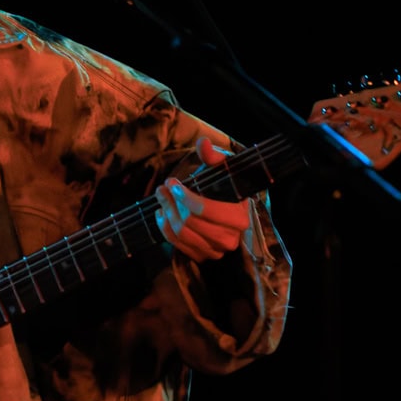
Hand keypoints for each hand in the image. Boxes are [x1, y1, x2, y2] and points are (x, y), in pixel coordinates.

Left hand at [155, 132, 251, 260]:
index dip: (184, 197)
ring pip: (182, 234)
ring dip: (166, 213)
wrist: (228, 207)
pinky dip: (166, 229)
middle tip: (162, 188)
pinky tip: (162, 214)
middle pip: (189, 222)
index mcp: (240, 217)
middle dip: (171, 203)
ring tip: (161, 198)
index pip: (205, 210)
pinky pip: (179, 246)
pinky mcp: (204, 256)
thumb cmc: (224, 185)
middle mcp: (231, 238)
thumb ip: (213, 156)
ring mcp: (217, 251)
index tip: (173, 183)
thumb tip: (202, 143)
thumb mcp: (222, 168)